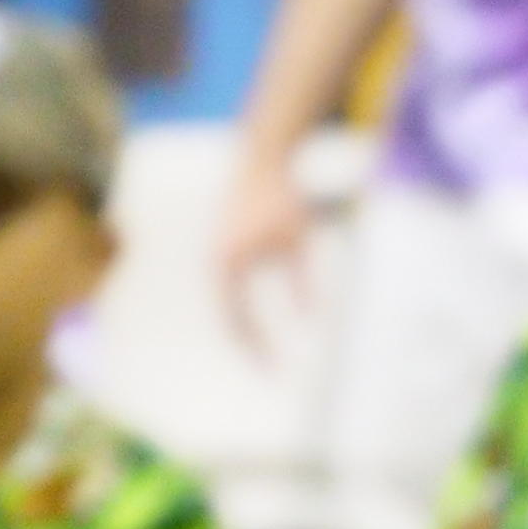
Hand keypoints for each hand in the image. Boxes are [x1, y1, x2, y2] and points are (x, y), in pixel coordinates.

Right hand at [215, 147, 319, 357]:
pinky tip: (256, 305)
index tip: (271, 372)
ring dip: (240, 321)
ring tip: (257, 344)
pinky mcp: (226, 238)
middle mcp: (217, 259)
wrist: (265, 156)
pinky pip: (230, 281)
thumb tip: (310, 321)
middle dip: (244, 341)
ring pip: (226, 297)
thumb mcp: (297, 244)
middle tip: (262, 366)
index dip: (256, 348)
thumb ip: (302, 283)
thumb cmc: (282, 199)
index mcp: (230, 264)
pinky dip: (240, 299)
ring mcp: (218, 248)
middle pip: (227, 313)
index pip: (239, 320)